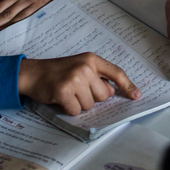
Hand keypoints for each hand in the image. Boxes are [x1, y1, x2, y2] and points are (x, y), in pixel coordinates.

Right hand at [18, 53, 140, 115]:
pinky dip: (69, 109)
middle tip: (77, 90)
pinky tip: (61, 99)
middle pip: (104, 95)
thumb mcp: (80, 67)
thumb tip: (112, 92)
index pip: (117, 73)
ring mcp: (74, 79)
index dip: (128, 85)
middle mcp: (85, 67)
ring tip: (68, 93)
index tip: (136, 96)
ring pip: (90, 105)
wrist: (33, 73)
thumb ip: (98, 77)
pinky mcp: (64, 92)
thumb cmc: (58, 71)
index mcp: (92, 59)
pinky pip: (76, 110)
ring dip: (79, 104)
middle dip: (93, 98)